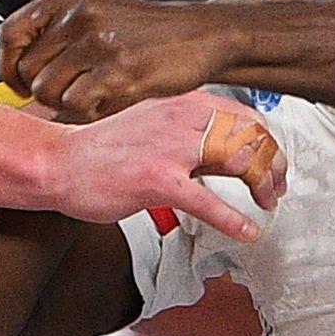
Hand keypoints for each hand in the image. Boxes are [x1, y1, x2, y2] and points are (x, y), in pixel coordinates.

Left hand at [2, 0, 229, 121]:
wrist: (203, 35)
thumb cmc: (147, 30)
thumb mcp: (95, 11)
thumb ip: (53, 33)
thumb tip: (13, 74)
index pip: (10, 33)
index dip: (9, 66)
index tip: (19, 82)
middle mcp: (80, 12)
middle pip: (28, 69)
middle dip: (45, 90)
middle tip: (72, 89)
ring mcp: (100, 40)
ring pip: (48, 91)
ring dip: (68, 102)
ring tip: (96, 91)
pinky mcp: (120, 69)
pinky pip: (76, 104)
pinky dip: (90, 110)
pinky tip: (110, 97)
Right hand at [48, 92, 286, 237]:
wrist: (57, 161)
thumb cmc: (101, 150)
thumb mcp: (152, 123)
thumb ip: (187, 128)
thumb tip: (223, 142)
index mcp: (183, 104)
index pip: (246, 117)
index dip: (268, 142)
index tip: (272, 164)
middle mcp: (182, 119)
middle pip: (252, 136)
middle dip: (274, 163)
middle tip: (276, 187)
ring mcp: (170, 149)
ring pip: (239, 160)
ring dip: (262, 184)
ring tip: (267, 202)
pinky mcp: (157, 180)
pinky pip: (208, 201)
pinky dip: (233, 220)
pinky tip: (246, 231)